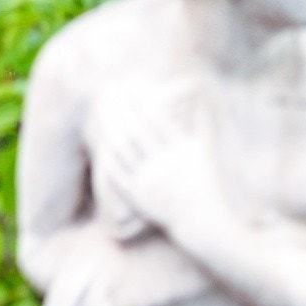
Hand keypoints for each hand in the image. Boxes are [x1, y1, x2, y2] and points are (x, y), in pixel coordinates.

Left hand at [85, 79, 217, 234]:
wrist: (203, 223)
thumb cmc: (205, 183)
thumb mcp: (206, 152)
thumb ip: (200, 124)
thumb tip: (201, 97)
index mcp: (184, 150)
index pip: (157, 119)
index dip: (140, 99)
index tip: (129, 81)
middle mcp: (166, 164)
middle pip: (136, 130)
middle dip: (121, 107)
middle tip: (109, 86)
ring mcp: (150, 181)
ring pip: (123, 149)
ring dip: (110, 125)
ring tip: (101, 106)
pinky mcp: (138, 196)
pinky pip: (117, 172)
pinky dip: (107, 154)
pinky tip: (99, 137)